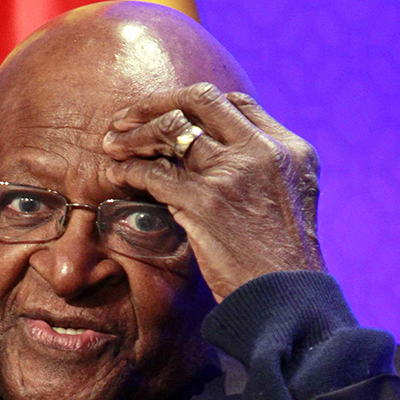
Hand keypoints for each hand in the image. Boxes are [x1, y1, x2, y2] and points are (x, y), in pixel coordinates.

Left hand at [102, 83, 324, 301]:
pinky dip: (129, 169)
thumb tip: (219, 163)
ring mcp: (233, 173)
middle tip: (126, 117)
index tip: (166, 118)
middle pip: (201, 100)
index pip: (235, 104)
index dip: (195, 106)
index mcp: (288, 148)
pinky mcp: (206, 202)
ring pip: (172, 129)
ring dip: (134, 133)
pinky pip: (154, 172)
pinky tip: (116, 175)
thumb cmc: (280, 264)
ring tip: (111, 144)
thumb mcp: (288, 203)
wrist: (286, 299)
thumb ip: (262, 175)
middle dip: (156, 103)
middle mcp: (263, 150)